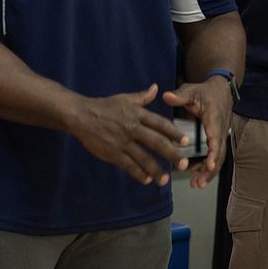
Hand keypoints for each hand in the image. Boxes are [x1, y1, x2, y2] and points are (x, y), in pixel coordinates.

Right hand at [68, 84, 189, 185]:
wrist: (81, 116)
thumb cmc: (104, 106)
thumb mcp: (124, 98)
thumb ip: (142, 97)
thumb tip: (157, 88)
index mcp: (137, 114)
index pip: (160, 124)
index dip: (174, 132)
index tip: (186, 141)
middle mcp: (132, 128)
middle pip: (156, 142)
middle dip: (171, 154)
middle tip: (183, 164)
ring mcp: (122, 142)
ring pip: (143, 158)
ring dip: (155, 170)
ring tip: (164, 180)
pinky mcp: (112, 153)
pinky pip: (128, 165)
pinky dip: (138, 173)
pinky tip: (146, 179)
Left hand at [163, 76, 233, 187]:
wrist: (222, 89)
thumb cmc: (205, 91)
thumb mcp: (192, 90)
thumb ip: (179, 95)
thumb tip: (166, 96)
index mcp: (214, 117)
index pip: (216, 137)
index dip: (213, 152)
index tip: (208, 165)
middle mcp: (221, 128)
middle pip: (220, 153)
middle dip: (210, 170)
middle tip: (198, 183)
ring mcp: (221, 134)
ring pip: (219, 157)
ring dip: (209, 171)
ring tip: (197, 184)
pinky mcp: (219, 138)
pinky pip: (216, 154)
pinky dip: (208, 166)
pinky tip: (197, 175)